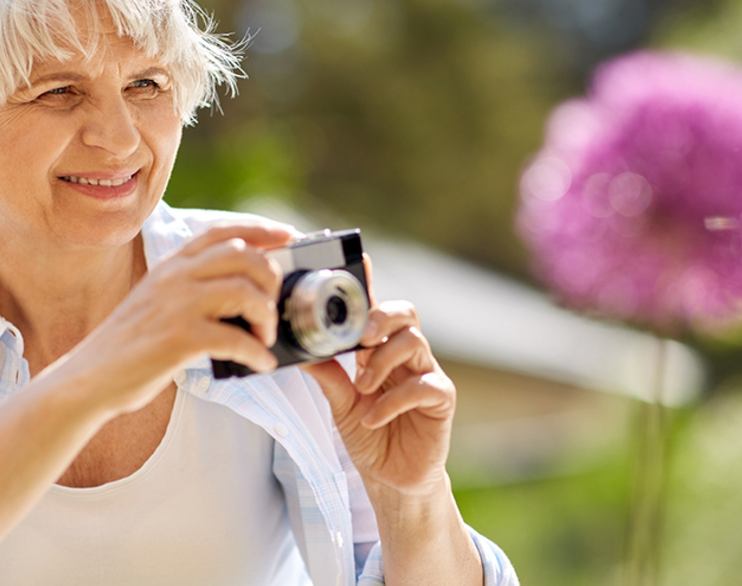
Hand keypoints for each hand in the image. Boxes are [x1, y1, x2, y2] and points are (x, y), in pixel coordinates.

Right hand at [63, 222, 295, 416]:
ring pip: (244, 291)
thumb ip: (191, 289)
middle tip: (272, 309)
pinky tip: (260, 364)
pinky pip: (237, 338)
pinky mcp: (179, 337)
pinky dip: (257, 354)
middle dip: (270, 280)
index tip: (288, 236)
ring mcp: (176, 305)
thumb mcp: (156, 302)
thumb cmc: (129, 347)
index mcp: (170, 266)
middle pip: (243, 256)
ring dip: (266, 317)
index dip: (260, 229)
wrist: (89, 379)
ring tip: (264, 339)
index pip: (221, 231)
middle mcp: (174, 277)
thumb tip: (244, 294)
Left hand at [302, 263, 456, 496]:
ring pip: (414, 341)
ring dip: (381, 361)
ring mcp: (427, 374)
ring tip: (362, 387)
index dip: (370, 284)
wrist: (391, 479)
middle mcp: (407, 356)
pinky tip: (372, 417)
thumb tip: (300, 350)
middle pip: (405, 313)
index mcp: (382, 350)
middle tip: (359, 339)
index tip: (359, 262)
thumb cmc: (369, 435)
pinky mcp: (441, 399)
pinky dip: (393, 400)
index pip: (377, 309)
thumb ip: (327, 375)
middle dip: (380, 318)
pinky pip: (423, 385)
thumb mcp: (340, 403)